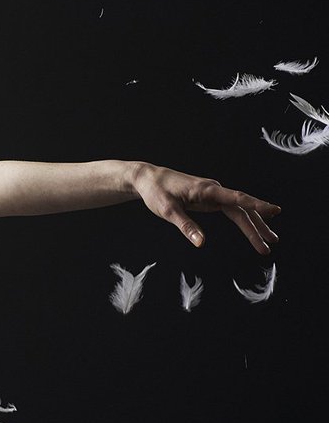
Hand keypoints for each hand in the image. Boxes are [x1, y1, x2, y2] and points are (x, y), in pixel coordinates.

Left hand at [132, 163, 280, 253]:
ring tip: (268, 241)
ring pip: (239, 209)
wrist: (148, 178)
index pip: (237, 198)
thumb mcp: (167, 211)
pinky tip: (252, 228)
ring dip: (254, 224)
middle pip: (242, 208)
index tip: (275, 210)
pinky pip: (231, 209)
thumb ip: (185, 226)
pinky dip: (243, 219)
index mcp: (206, 190)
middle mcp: (213, 190)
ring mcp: (213, 193)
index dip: (257, 205)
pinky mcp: (209, 198)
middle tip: (271, 243)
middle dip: (258, 226)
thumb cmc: (156, 192)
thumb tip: (201, 243)